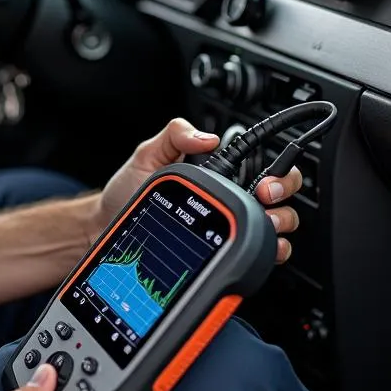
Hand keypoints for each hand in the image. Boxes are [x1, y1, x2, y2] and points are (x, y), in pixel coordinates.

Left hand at [93, 117, 302, 263]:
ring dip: (280, 224)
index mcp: (219, 174)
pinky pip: (260, 255)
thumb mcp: (147, 154)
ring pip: (277, 226)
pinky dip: (271, 254)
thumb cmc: (127, 191)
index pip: (264, 165)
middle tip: (264, 197)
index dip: (278, 170)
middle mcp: (230, 200)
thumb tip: (207, 137)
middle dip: (283, 194)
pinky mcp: (223, 252)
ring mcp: (229, 228)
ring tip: (264, 224)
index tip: (265, 179)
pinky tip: (262, 250)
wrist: (106, 227)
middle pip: (281, 195)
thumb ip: (175, 135)